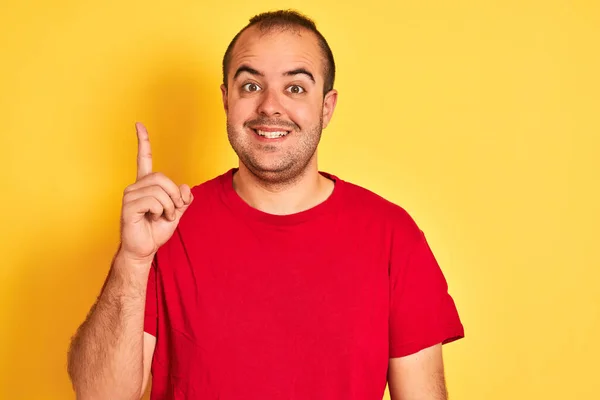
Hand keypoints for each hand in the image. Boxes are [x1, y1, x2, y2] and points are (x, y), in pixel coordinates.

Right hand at [118, 122, 192, 265]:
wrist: (145, 249)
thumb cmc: (156, 230)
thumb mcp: (177, 212)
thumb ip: (183, 198)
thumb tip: (186, 189)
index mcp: (146, 185)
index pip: (144, 159)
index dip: (143, 142)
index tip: (139, 124)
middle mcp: (136, 187)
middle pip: (163, 178)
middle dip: (174, 196)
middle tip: (172, 211)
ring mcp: (130, 196)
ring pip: (160, 191)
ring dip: (169, 207)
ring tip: (161, 217)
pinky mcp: (128, 206)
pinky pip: (153, 201)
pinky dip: (161, 211)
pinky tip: (152, 218)